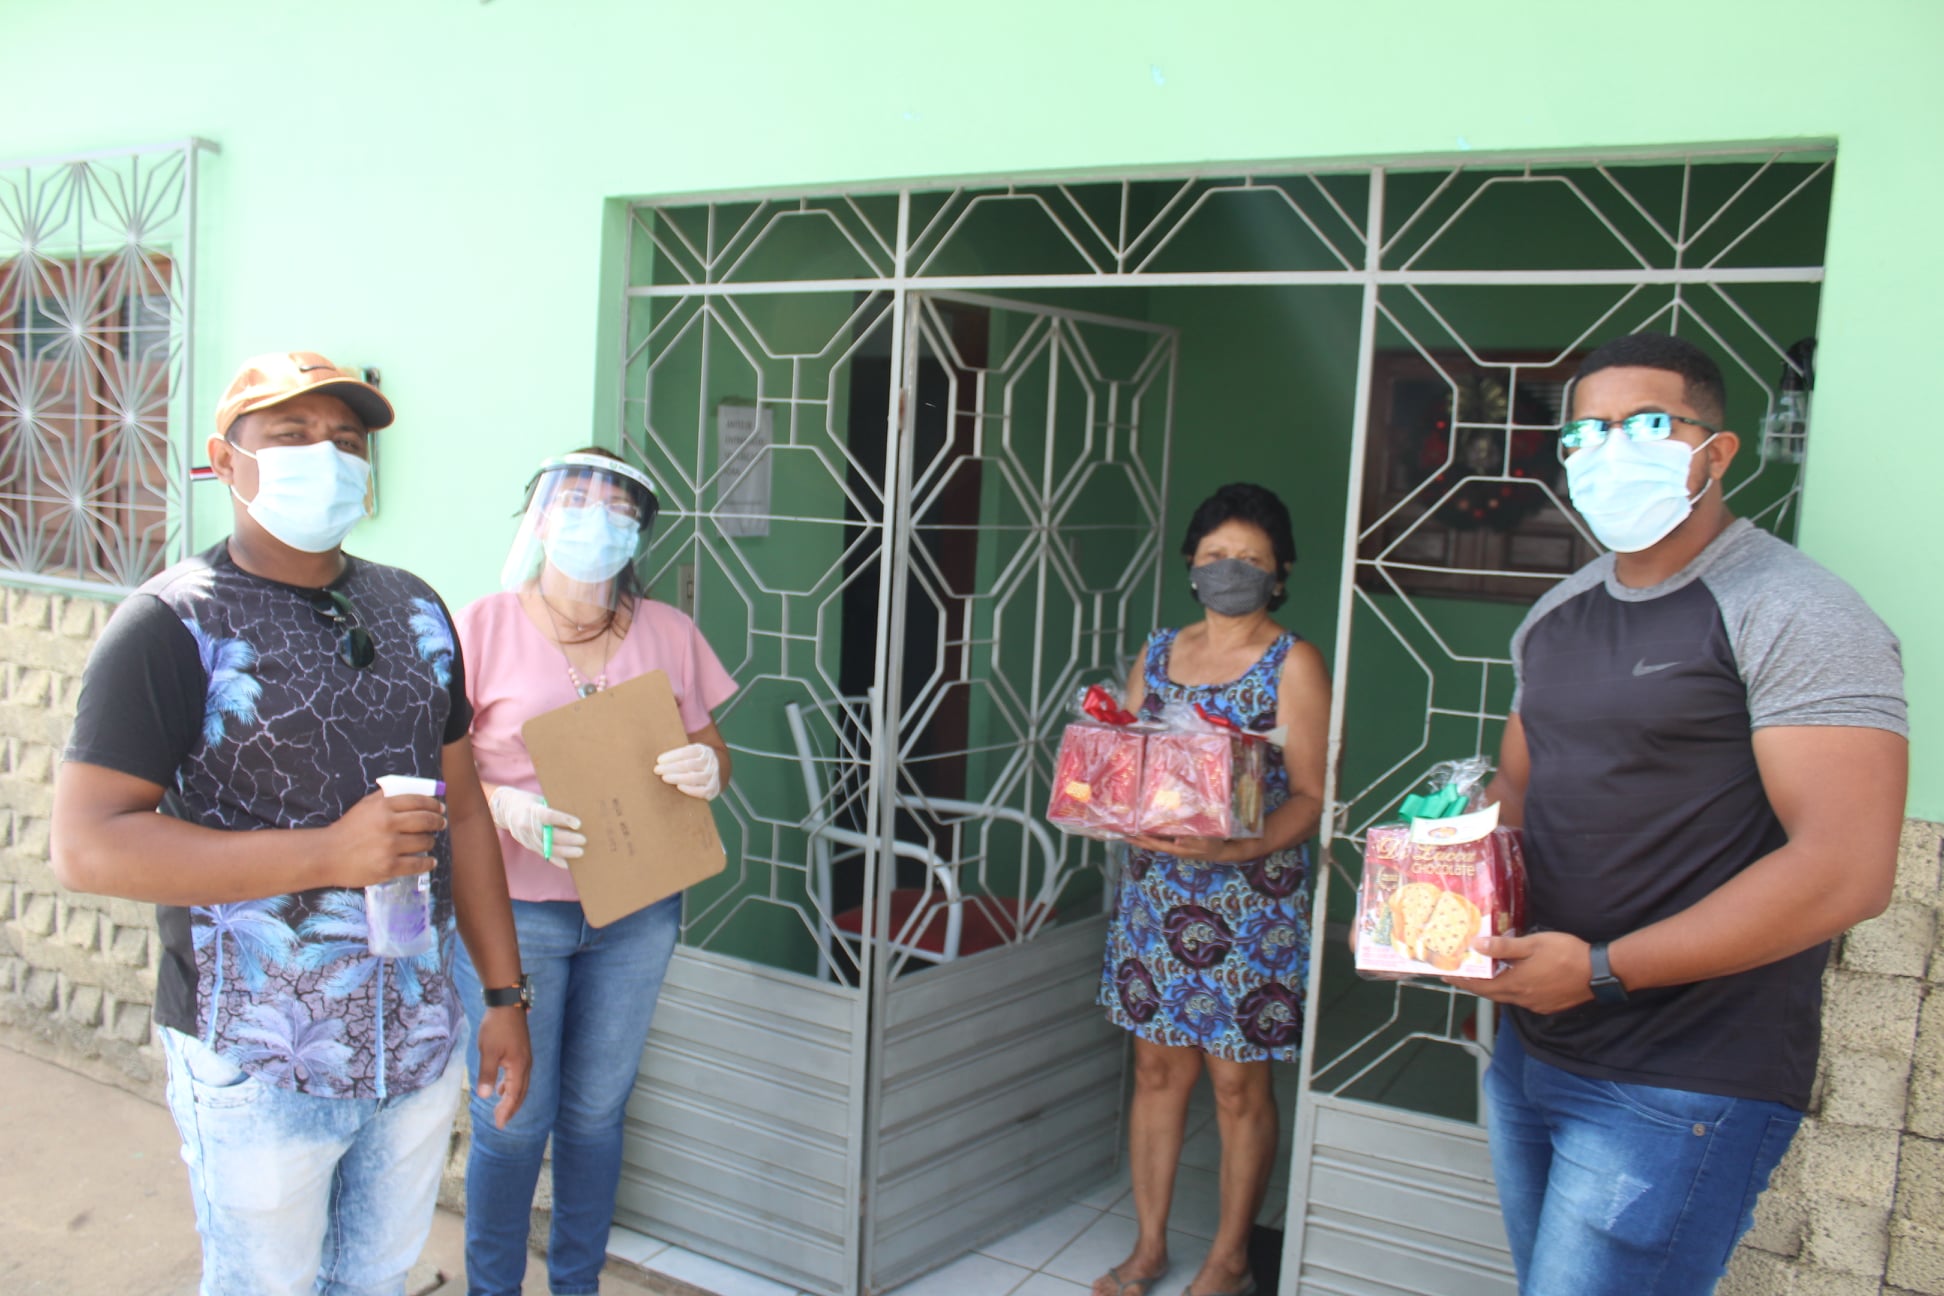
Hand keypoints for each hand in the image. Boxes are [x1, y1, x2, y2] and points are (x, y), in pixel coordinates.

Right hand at [326, 789, 445, 886]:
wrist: (327, 855)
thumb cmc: (347, 829)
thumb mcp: (365, 806)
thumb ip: (386, 798)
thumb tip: (413, 791)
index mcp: (382, 806)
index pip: (418, 801)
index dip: (433, 804)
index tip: (440, 808)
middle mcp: (388, 824)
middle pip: (425, 821)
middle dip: (437, 822)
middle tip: (441, 824)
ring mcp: (389, 846)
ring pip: (424, 842)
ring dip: (430, 842)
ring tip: (429, 842)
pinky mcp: (388, 866)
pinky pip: (418, 864)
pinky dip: (427, 863)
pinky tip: (430, 862)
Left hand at [474, 1005, 531, 1128]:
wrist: (507, 1004)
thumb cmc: (496, 1027)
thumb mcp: (488, 1051)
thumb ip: (487, 1074)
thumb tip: (485, 1096)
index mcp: (519, 1066)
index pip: (514, 1095)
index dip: (507, 1110)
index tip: (500, 1124)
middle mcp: (526, 1064)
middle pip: (521, 1092)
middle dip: (511, 1108)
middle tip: (501, 1121)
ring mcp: (525, 1057)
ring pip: (521, 1084)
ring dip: (512, 1097)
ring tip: (501, 1108)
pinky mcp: (521, 1052)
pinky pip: (519, 1075)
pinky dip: (511, 1085)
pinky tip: (501, 1086)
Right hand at [489, 787, 583, 864]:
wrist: (506, 809)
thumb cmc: (529, 801)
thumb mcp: (539, 799)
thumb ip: (554, 807)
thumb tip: (578, 813)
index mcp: (532, 810)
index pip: (549, 816)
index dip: (563, 820)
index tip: (578, 824)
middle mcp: (527, 825)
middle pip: (550, 834)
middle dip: (568, 839)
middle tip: (583, 840)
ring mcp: (526, 837)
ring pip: (547, 847)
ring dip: (565, 852)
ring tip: (579, 852)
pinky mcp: (527, 845)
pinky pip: (543, 853)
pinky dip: (556, 859)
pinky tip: (568, 864)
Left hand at [654, 743, 721, 800]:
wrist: (721, 768)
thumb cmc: (699, 759)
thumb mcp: (695, 750)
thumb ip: (681, 752)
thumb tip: (660, 758)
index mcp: (703, 750)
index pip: (687, 752)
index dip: (672, 756)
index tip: (659, 760)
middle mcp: (710, 762)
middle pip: (688, 765)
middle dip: (671, 767)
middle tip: (657, 770)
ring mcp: (712, 776)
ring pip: (693, 778)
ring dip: (677, 778)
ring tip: (664, 778)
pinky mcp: (712, 789)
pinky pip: (700, 791)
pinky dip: (689, 789)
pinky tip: (679, 786)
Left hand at [1124, 833, 1250, 863]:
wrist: (1223, 850)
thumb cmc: (1214, 846)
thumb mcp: (1205, 844)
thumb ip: (1190, 843)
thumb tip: (1176, 841)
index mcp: (1176, 849)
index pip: (1155, 844)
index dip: (1141, 841)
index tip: (1129, 836)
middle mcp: (1173, 848)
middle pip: (1151, 844)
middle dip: (1136, 840)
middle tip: (1122, 834)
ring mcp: (1176, 846)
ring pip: (1155, 841)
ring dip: (1143, 837)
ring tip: (1130, 831)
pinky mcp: (1180, 842)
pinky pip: (1162, 838)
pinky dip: (1153, 834)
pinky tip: (1149, 829)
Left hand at [1443, 931, 1594, 1013]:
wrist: (1600, 972)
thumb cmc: (1565, 953)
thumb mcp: (1532, 944)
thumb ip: (1503, 947)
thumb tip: (1476, 946)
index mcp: (1515, 984)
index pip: (1480, 986)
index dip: (1462, 980)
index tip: (1445, 975)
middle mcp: (1522, 999)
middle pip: (1490, 993)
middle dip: (1473, 984)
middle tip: (1459, 974)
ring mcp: (1536, 1005)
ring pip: (1507, 996)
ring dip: (1493, 987)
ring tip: (1483, 974)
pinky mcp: (1548, 1006)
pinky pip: (1522, 999)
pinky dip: (1511, 990)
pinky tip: (1512, 979)